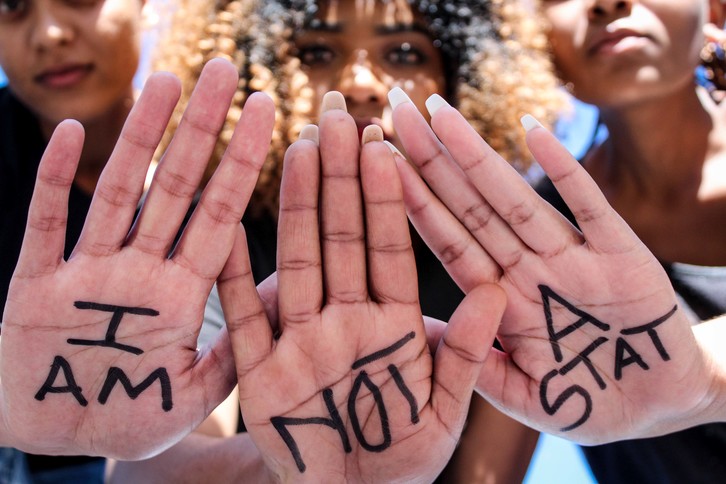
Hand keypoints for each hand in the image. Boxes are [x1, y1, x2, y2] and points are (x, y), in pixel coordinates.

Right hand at [0, 59, 274, 459]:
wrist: (61, 443)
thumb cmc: (131, 416)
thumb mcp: (196, 389)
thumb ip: (239, 345)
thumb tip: (291, 292)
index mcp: (182, 294)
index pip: (220, 214)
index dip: (244, 162)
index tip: (269, 112)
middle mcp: (140, 272)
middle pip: (176, 187)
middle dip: (200, 128)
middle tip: (224, 68)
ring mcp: (89, 274)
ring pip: (119, 193)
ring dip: (139, 138)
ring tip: (164, 81)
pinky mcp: (34, 288)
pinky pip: (45, 226)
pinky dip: (53, 182)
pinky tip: (73, 135)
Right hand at [218, 92, 505, 481]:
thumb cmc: (403, 461)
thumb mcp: (445, 411)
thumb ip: (466, 354)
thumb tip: (497, 292)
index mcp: (392, 327)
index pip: (389, 250)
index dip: (387, 200)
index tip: (385, 148)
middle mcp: (344, 322)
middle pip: (341, 241)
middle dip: (340, 181)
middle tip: (336, 119)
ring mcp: (300, 343)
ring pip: (296, 263)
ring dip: (296, 208)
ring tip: (297, 151)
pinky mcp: (259, 376)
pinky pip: (243, 321)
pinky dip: (233, 280)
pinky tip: (227, 231)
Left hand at [390, 92, 714, 443]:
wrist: (662, 404)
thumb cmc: (589, 401)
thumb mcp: (528, 397)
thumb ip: (481, 367)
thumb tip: (424, 332)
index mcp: (503, 302)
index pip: (447, 242)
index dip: (412, 202)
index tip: (375, 163)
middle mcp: (530, 271)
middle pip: (470, 208)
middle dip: (429, 161)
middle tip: (393, 109)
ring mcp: (574, 259)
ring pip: (515, 200)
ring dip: (476, 156)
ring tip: (438, 113)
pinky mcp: (624, 255)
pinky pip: (589, 207)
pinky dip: (566, 171)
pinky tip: (532, 131)